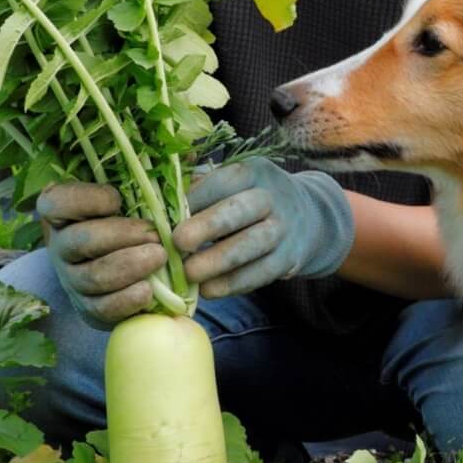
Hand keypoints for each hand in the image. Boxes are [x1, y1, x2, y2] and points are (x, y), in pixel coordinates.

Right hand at [38, 183, 167, 328]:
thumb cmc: (132, 222)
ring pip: (92, 277)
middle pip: (79, 241)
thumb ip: (158, 176)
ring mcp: (73, 280)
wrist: (126, 273)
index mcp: (64, 211)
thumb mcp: (140, 196)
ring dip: (128, 266)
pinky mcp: (89, 309)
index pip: (56, 202)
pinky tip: (149, 291)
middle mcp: (60, 245)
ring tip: (159, 256)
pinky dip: (127, 301)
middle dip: (120, 236)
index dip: (85, 200)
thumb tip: (189, 156)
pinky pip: (102, 309)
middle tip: (154, 233)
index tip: (118, 198)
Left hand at [176, 160, 354, 299]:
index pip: (224, 181)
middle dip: (207, 226)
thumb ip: (198, 184)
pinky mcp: (290, 258)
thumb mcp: (234, 181)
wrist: (308, 218)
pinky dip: (233, 284)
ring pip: (251, 245)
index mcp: (254, 171)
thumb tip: (155, 194)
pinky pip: (260, 273)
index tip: (165, 217)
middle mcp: (273, 197)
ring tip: (188, 273)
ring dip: (217, 261)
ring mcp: (284, 229)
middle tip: (177, 243)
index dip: (194, 199)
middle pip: (240, 210)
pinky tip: (209, 290)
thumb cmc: (251, 198)